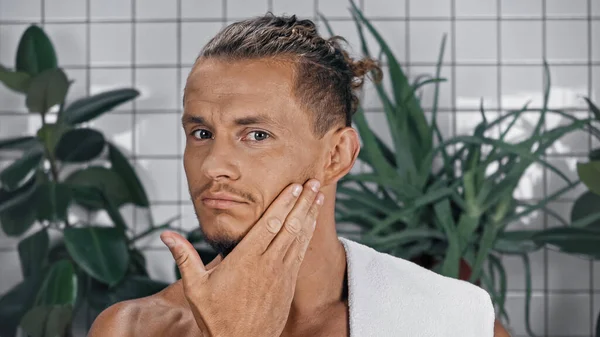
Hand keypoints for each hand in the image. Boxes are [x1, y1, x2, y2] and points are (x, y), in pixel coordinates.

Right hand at [160, 179, 323, 336]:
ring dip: (309, 215)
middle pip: (289, 226)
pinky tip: (312, 224)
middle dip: (303, 202)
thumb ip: (184, 257)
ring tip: (319, 197)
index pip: (269, 224)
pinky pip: (300, 253)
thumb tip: (165, 235)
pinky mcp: (288, 283)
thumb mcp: (195, 287)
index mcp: (246, 260)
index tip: (294, 186)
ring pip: (299, 237)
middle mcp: (267, 263)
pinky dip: (307, 235)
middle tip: (314, 182)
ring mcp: (281, 273)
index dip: (284, 203)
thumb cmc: (216, 317)